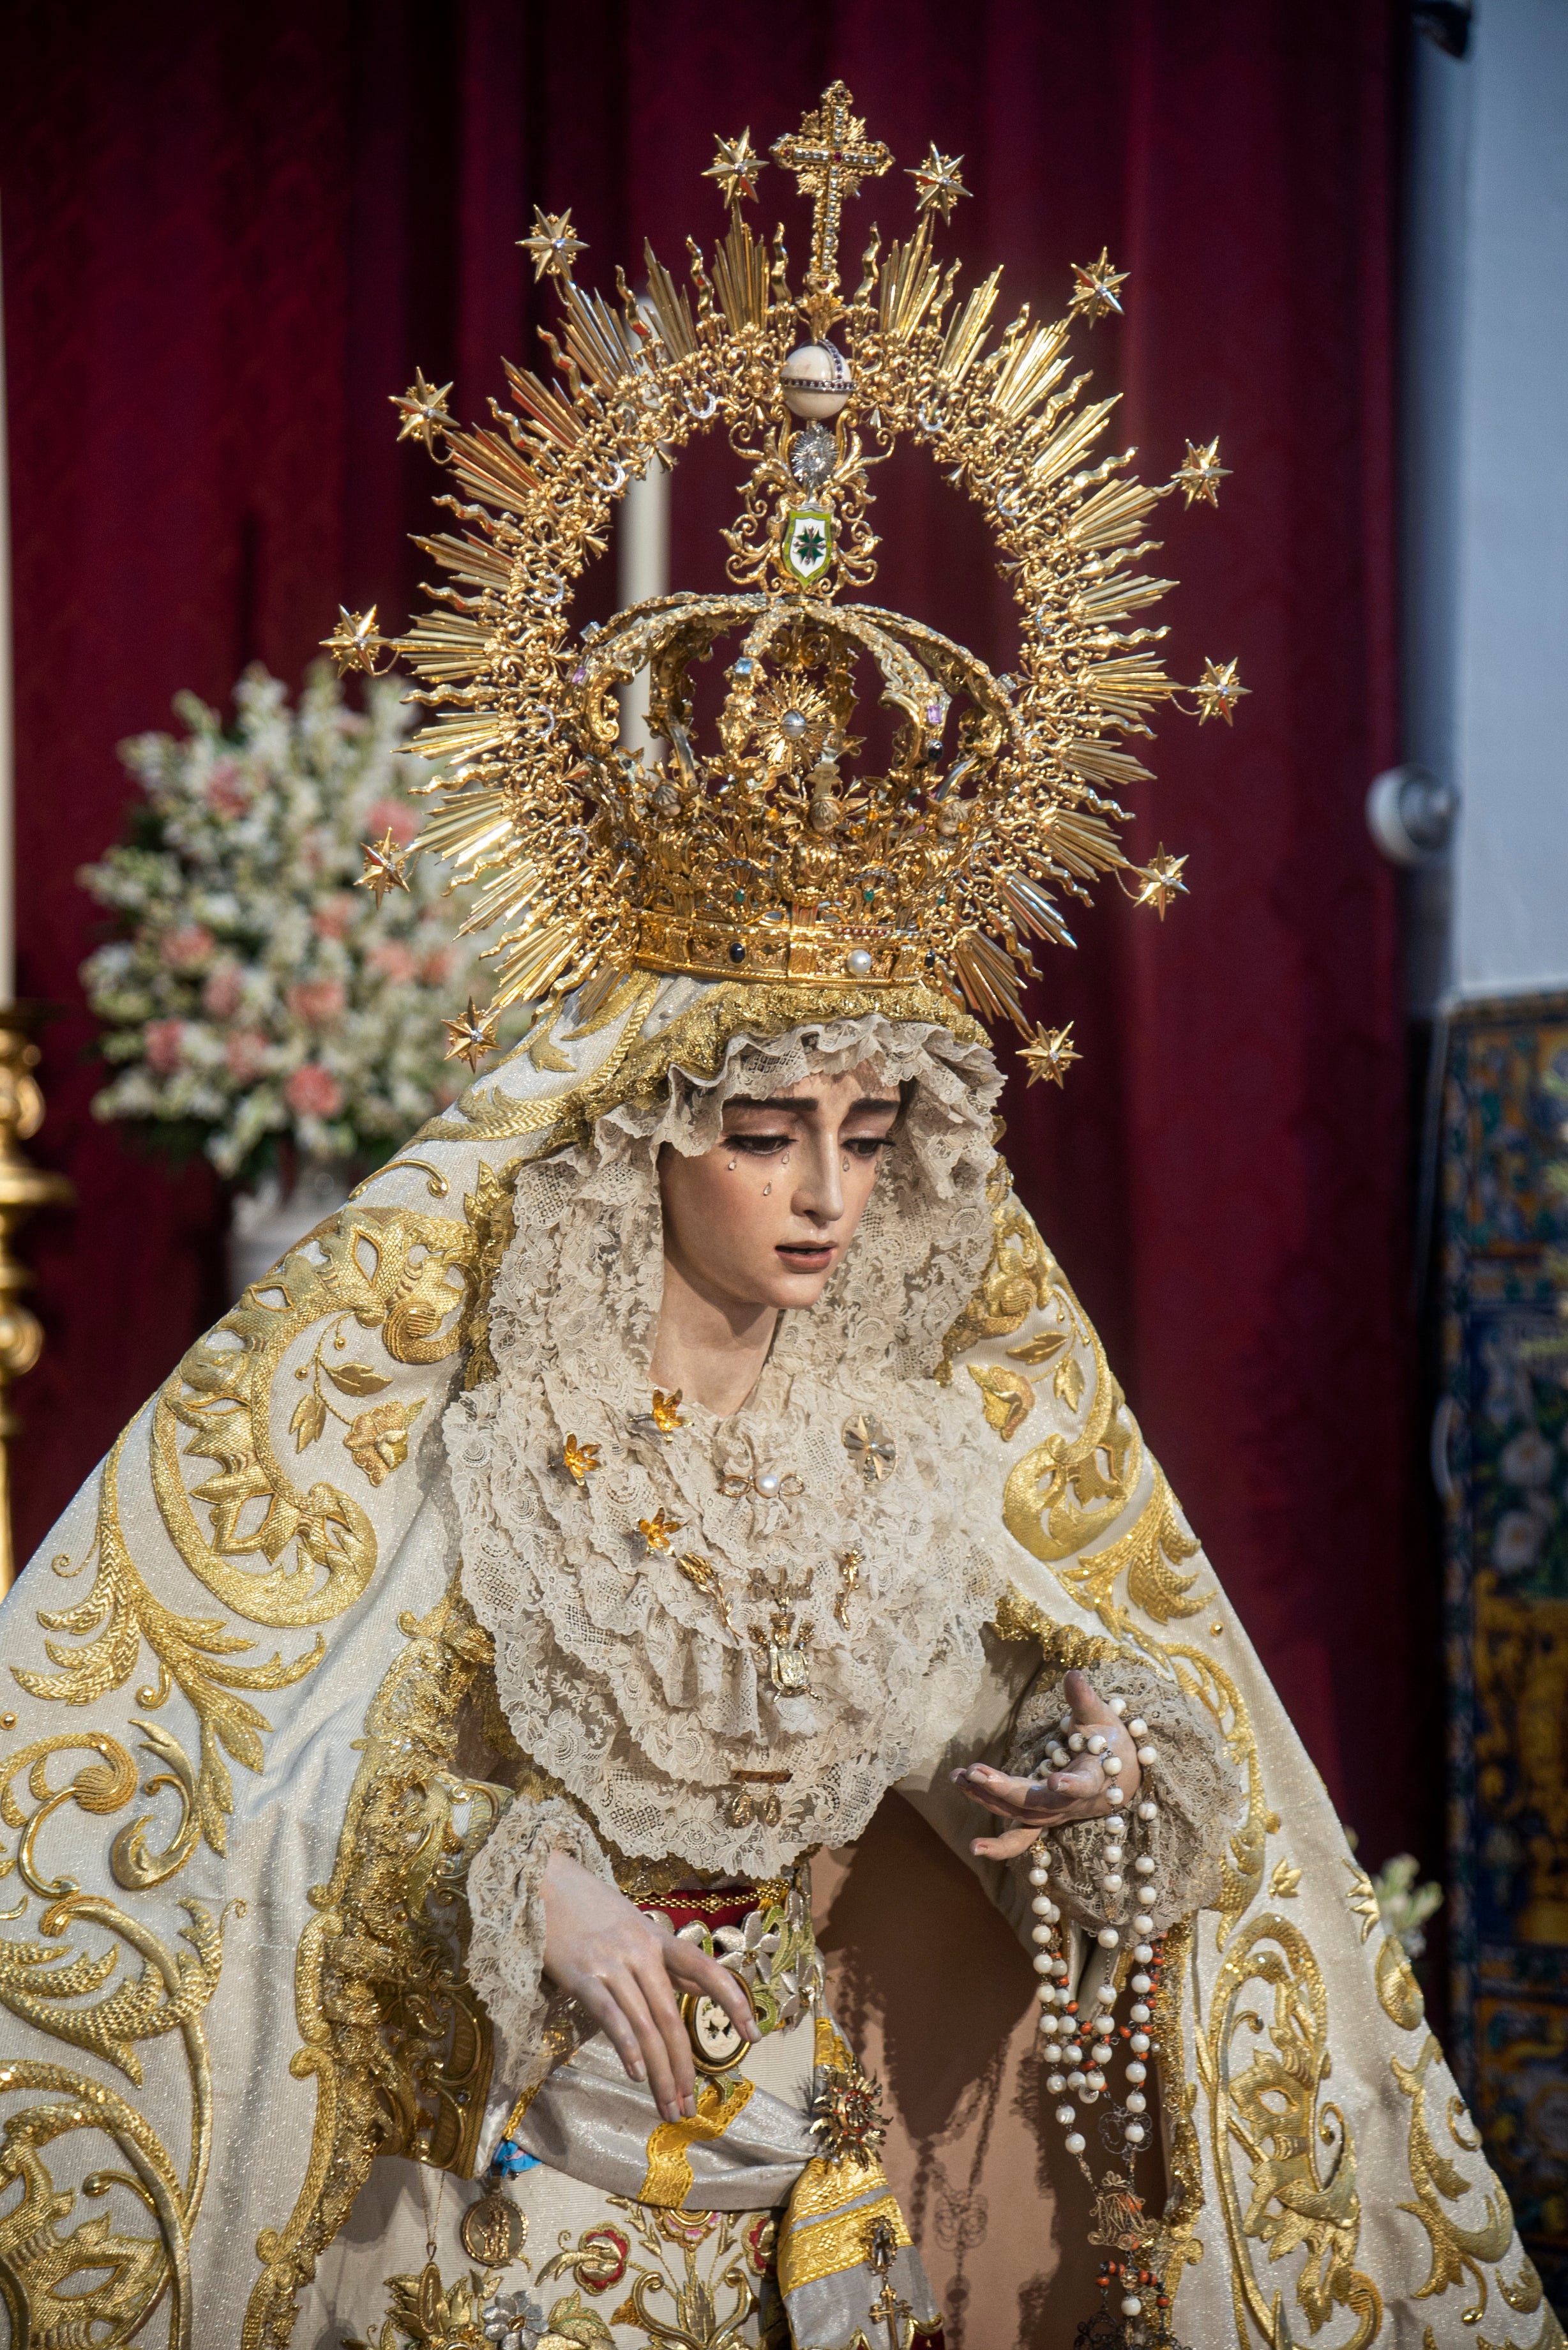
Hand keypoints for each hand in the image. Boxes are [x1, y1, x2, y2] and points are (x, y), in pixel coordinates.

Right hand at [540, 1851, 759, 2122]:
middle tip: (689, 2106)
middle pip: (672, 2017)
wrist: (545, 1881)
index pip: (705, 1970)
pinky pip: (610, 2015)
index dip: (733, 2001)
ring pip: (645, 2026)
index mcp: (658, 1939)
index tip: (753, 2035)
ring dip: (659, 2072)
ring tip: (668, 2106)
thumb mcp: (634, 1926)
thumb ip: (661, 1959)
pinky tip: (637, 2074)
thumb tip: (694, 1988)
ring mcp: (612, 1963)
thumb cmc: (590, 1908)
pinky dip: (626, 2047)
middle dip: (683, 2067)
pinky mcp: (581, 1974)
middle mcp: (641, 1951)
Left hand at [950, 1668, 1142, 1860]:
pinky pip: (1019, 1839)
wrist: (1119, 1778)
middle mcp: (1073, 1804)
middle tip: (975, 1773)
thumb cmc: (1111, 1742)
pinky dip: (998, 1846)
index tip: (1055, 1782)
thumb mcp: (1103, 1717)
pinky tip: (972, 1845)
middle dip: (1005, 1790)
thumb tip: (1073, 1674)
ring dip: (988, 1799)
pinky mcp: (1042, 1819)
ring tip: (960, 1778)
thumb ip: (1084, 1699)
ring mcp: (1055, 1815)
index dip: (1071, 1786)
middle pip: (1038, 1804)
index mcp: (1094, 1778)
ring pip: (1020, 1815)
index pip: (1084, 1785)